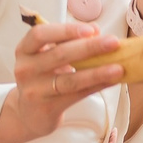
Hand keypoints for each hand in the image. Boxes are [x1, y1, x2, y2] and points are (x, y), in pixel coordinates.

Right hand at [0, 20, 122, 142]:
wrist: (27, 113)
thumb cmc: (42, 77)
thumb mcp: (47, 56)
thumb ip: (67, 41)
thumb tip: (95, 30)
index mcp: (24, 50)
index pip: (41, 34)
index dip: (66, 31)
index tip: (90, 29)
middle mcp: (25, 69)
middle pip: (59, 55)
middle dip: (89, 47)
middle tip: (113, 42)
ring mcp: (35, 90)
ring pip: (70, 79)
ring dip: (97, 72)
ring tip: (118, 67)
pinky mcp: (47, 108)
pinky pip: (77, 95)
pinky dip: (96, 86)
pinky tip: (112, 81)